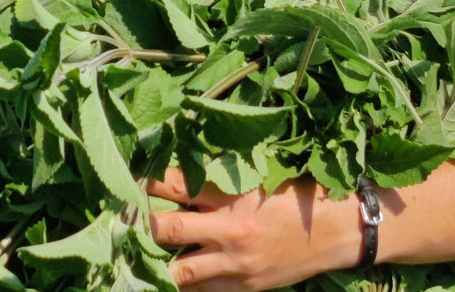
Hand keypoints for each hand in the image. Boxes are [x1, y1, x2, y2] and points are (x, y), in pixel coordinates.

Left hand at [147, 168, 357, 291]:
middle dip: (142, 225)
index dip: (149, 183)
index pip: (178, 186)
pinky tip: (165, 279)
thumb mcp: (258, 180)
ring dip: (156, 263)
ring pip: (179, 271)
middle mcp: (229, 232)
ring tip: (134, 255)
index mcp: (233, 198)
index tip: (128, 179)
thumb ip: (220, 181)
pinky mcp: (242, 287)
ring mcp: (235, 265)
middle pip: (169, 229)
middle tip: (119, 219)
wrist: (335, 233)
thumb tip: (179, 175)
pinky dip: (184, 285)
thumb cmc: (296, 197)